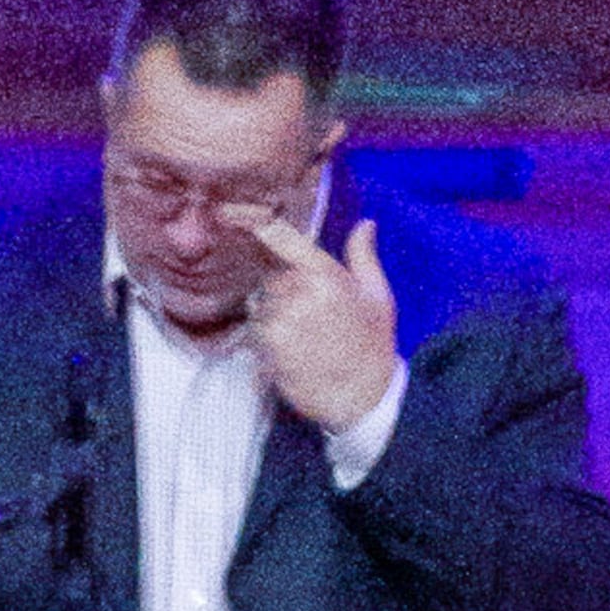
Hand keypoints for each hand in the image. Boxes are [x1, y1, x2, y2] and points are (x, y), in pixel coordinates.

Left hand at [240, 203, 399, 436]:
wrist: (363, 398)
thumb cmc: (373, 346)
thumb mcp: (377, 295)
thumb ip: (363, 255)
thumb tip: (366, 224)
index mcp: (324, 274)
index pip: (278, 237)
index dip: (253, 222)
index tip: (232, 212)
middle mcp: (298, 293)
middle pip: (268, 275)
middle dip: (280, 288)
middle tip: (306, 312)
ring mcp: (280, 322)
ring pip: (260, 304)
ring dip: (273, 316)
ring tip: (303, 336)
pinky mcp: (269, 348)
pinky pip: (256, 333)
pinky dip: (268, 339)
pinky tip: (293, 351)